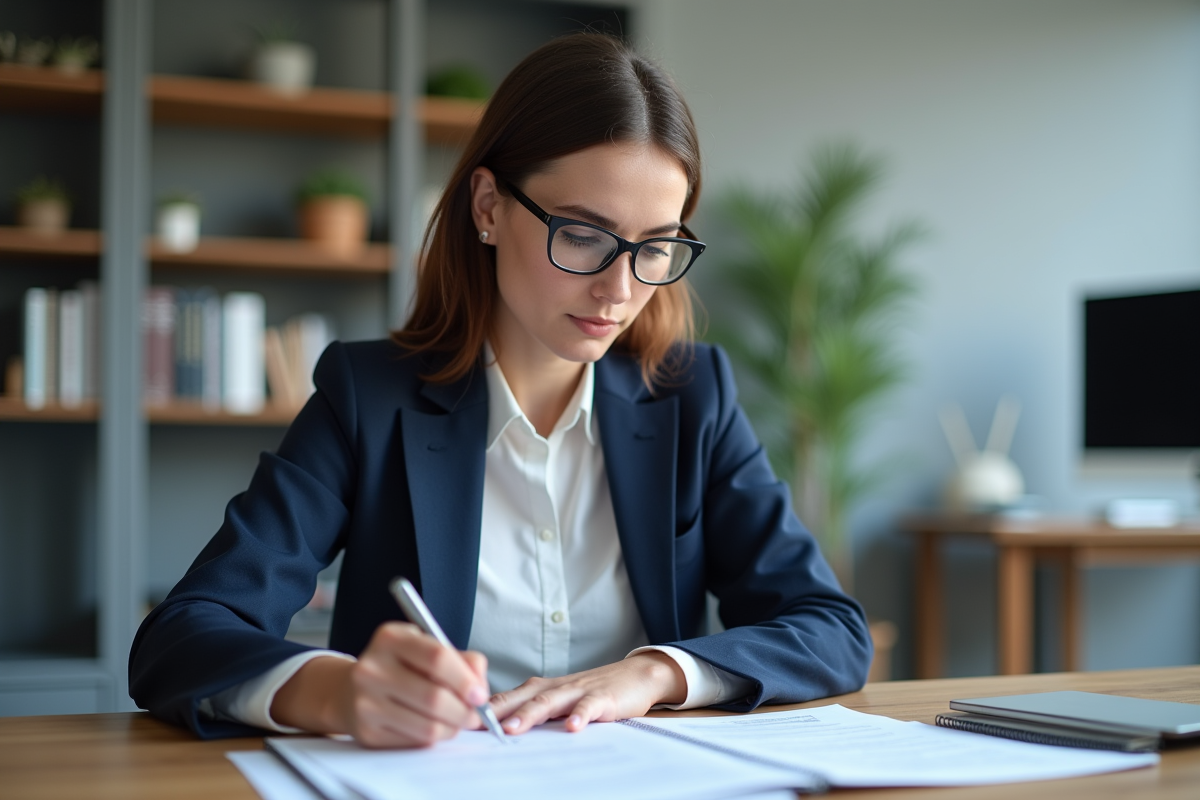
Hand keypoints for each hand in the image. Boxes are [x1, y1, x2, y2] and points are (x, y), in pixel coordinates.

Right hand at [270, 622, 489, 747]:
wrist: (350, 690)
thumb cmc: (400, 667)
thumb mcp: (426, 648)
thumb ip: (461, 660)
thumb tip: (480, 688)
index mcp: (390, 638)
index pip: (437, 658)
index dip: (465, 679)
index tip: (480, 694)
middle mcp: (372, 669)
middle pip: (434, 697)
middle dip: (465, 711)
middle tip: (475, 715)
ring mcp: (366, 703)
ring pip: (428, 727)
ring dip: (453, 728)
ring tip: (456, 721)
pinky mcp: (367, 732)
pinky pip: (415, 742)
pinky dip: (434, 738)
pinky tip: (433, 726)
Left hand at [488, 651, 685, 733]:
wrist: (635, 676)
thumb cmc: (593, 691)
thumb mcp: (559, 701)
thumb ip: (533, 712)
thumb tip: (497, 730)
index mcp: (541, 689)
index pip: (508, 698)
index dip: (485, 709)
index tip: (459, 720)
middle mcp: (556, 687)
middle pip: (523, 698)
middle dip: (499, 712)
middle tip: (477, 725)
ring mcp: (578, 691)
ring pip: (550, 702)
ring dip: (529, 714)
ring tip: (512, 729)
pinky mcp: (603, 697)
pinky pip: (590, 706)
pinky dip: (581, 716)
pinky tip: (573, 727)